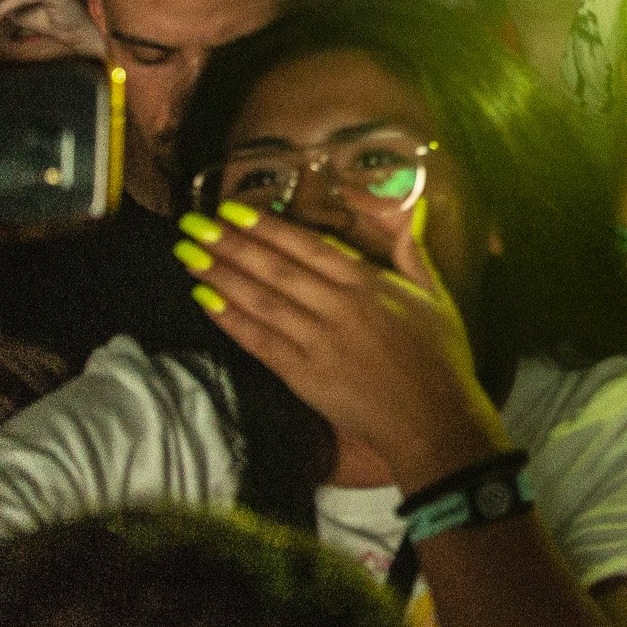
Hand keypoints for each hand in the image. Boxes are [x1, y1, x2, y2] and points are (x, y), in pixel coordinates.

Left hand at [177, 199, 507, 490]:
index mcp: (369, 283)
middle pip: (275, 269)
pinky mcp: (303, 375)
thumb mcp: (435, 295)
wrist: (432, 417)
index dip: (268, 227)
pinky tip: (204, 301)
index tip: (233, 209)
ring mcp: (317, 341)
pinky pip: (259, 342)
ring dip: (220, 276)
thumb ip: (413, 252)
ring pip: (260, 301)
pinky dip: (230, 320)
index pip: (309, 246)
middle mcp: (338, 306)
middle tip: (193, 223)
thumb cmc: (439, 355)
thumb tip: (414, 209)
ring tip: (187, 255)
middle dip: (230, 244)